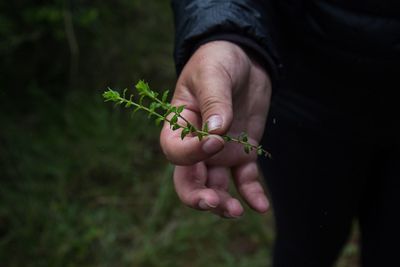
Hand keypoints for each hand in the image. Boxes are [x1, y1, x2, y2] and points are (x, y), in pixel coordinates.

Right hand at [160, 41, 271, 217]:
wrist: (243, 59)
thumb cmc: (218, 60)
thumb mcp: (213, 73)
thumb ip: (214, 101)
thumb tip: (217, 132)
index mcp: (179, 125)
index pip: (176, 151)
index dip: (192, 154)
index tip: (215, 141)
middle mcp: (197, 145)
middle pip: (189, 180)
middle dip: (198, 196)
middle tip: (213, 203)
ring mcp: (220, 152)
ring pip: (215, 187)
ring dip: (223, 203)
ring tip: (237, 211)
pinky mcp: (242, 153)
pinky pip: (244, 179)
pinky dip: (251, 194)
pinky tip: (260, 207)